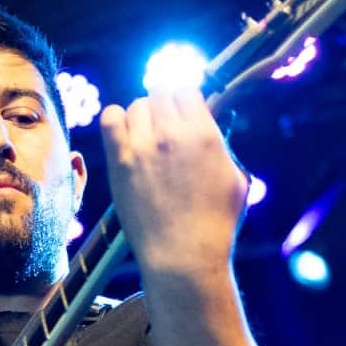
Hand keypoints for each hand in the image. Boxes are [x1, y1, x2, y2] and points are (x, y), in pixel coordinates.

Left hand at [98, 87, 249, 275]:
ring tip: (146, 137)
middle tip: (165, 127)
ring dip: (142, 116)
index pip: (187, 90)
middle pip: (160, 92)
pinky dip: (116, 121)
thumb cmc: (214, 224)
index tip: (183, 113)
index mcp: (204, 134)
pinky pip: (109, 118)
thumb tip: (212, 124)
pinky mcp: (119, 160)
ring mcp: (142, 146)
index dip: (186, 100)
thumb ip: (223, 146)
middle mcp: (172, 134)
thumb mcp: (236, 179)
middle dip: (164, 106)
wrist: (182, 255)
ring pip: (136, 104)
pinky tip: (125, 137)